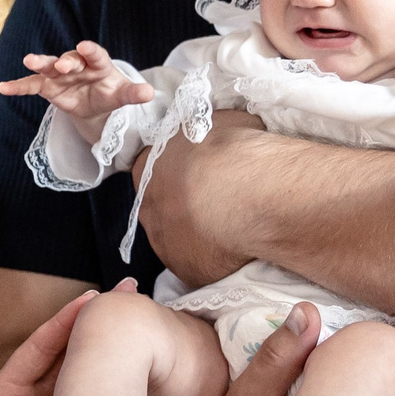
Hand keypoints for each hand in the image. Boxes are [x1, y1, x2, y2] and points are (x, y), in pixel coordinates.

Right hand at [0, 42, 151, 142]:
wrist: (94, 102)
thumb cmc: (110, 92)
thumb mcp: (122, 95)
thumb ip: (133, 93)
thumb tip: (150, 93)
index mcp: (98, 62)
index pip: (95, 54)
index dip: (90, 51)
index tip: (85, 47)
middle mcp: (77, 64)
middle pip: (70, 59)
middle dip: (66, 61)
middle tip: (62, 65)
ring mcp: (59, 74)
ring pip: (48, 66)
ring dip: (40, 62)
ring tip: (29, 60)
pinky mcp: (47, 85)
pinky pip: (31, 85)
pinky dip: (18, 86)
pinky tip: (3, 87)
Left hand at [132, 109, 275, 288]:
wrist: (247, 192)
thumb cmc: (231, 148)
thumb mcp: (215, 123)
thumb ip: (203, 135)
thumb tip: (213, 137)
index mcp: (147, 169)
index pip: (155, 174)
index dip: (182, 176)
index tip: (204, 177)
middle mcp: (148, 209)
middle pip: (164, 211)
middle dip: (188, 209)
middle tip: (221, 204)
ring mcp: (165, 245)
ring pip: (180, 243)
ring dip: (201, 238)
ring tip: (234, 228)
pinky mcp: (187, 272)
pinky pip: (202, 267)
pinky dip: (218, 261)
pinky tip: (240, 249)